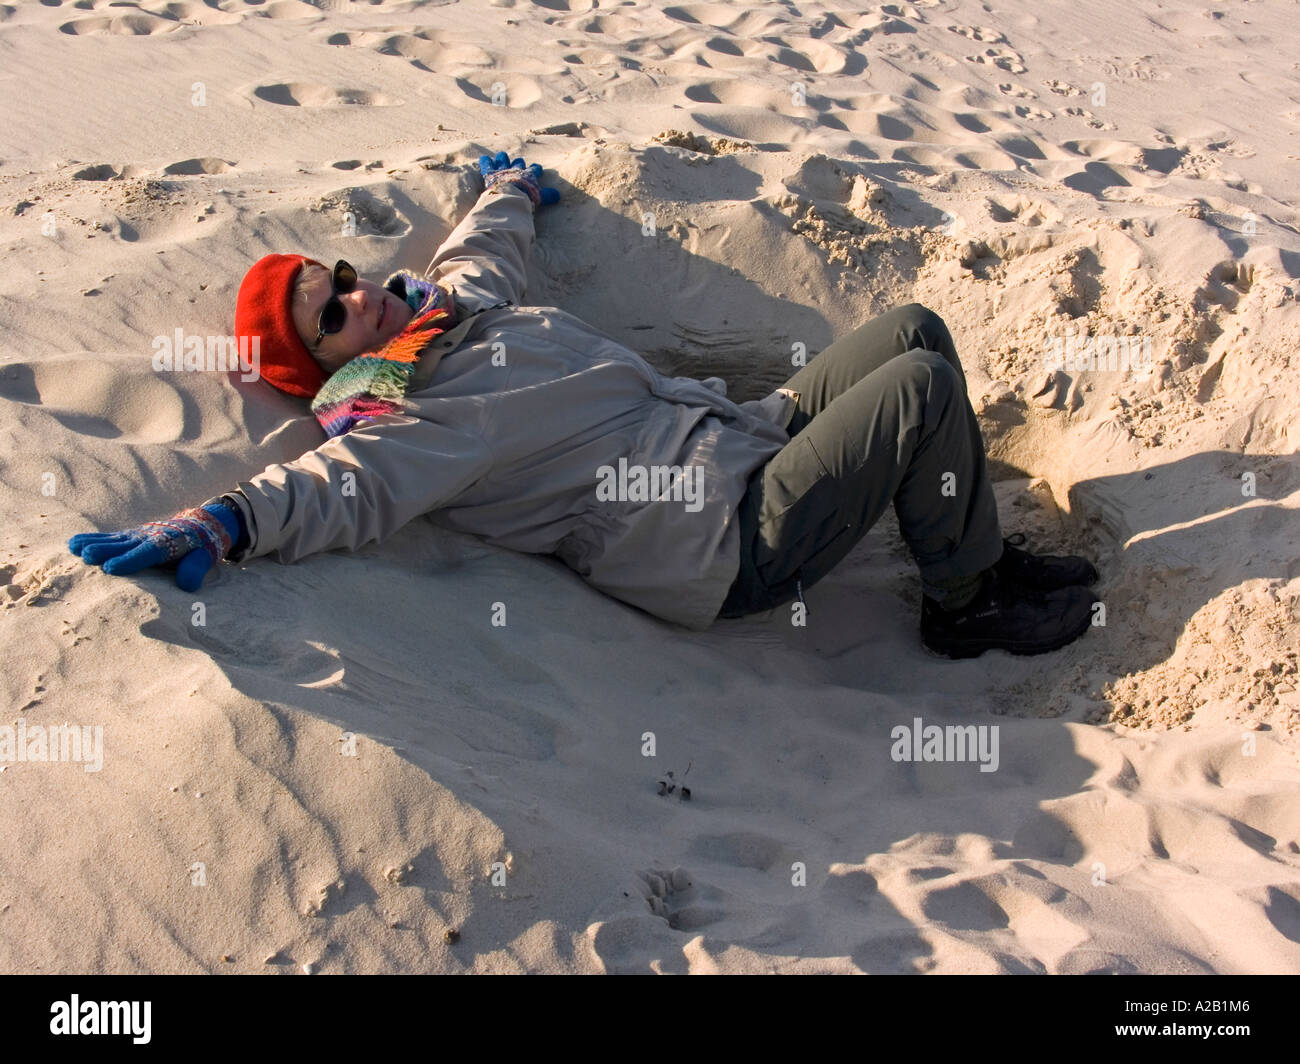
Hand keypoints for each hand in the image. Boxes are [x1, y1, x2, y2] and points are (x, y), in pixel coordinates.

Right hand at [68, 500, 244, 592]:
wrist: (199, 526)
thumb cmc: (201, 548)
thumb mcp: (204, 558)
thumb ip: (195, 569)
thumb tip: (187, 585)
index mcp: (168, 544)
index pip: (147, 553)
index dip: (129, 560)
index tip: (111, 568)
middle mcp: (148, 537)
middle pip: (125, 545)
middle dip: (106, 550)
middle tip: (87, 556)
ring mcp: (137, 535)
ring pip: (114, 540)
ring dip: (94, 543)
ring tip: (75, 548)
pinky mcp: (130, 535)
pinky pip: (110, 537)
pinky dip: (92, 539)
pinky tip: (73, 543)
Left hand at [478, 151, 560, 206]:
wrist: (510, 197)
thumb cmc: (525, 198)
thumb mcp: (538, 197)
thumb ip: (547, 196)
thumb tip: (558, 195)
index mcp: (528, 175)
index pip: (534, 170)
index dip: (535, 169)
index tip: (537, 168)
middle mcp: (516, 170)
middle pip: (518, 162)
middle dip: (518, 163)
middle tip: (518, 162)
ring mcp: (503, 170)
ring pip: (503, 160)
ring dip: (502, 159)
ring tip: (501, 156)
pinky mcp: (490, 172)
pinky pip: (487, 164)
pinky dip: (485, 162)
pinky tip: (484, 159)